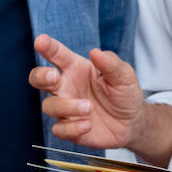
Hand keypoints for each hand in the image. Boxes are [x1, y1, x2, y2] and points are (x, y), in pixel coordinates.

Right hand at [29, 34, 145, 150]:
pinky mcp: (70, 129)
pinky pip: (59, 129)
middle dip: (41, 76)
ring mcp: (66, 109)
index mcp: (76, 69)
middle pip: (38, 78)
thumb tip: (95, 52)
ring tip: (89, 107)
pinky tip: (88, 125)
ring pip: (49, 106)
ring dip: (67, 106)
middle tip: (54, 76)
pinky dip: (72, 128)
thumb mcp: (124, 76)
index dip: (47, 47)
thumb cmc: (124, 95)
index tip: (40, 41)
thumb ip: (111, 63)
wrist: (133, 123)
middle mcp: (66, 87)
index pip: (56, 54)